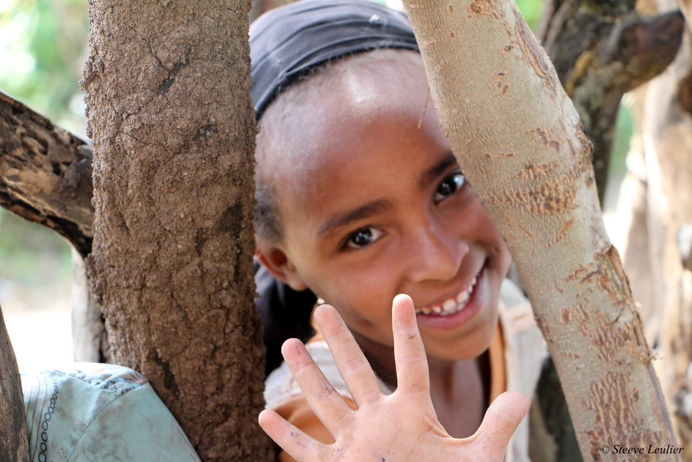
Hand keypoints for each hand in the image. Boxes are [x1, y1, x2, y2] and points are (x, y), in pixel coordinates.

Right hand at [258, 294, 529, 461]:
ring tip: (289, 344)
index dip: (407, 332)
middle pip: (357, 371)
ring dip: (308, 375)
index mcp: (414, 412)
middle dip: (340, 340)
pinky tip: (264, 416)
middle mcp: (381, 420)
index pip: (411, 364)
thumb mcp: (477, 459)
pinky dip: (287, 436)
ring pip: (327, 402)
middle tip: (323, 307)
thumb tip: (522, 396)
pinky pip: (308, 450)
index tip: (402, 297)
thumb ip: (496, 428)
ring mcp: (358, 443)